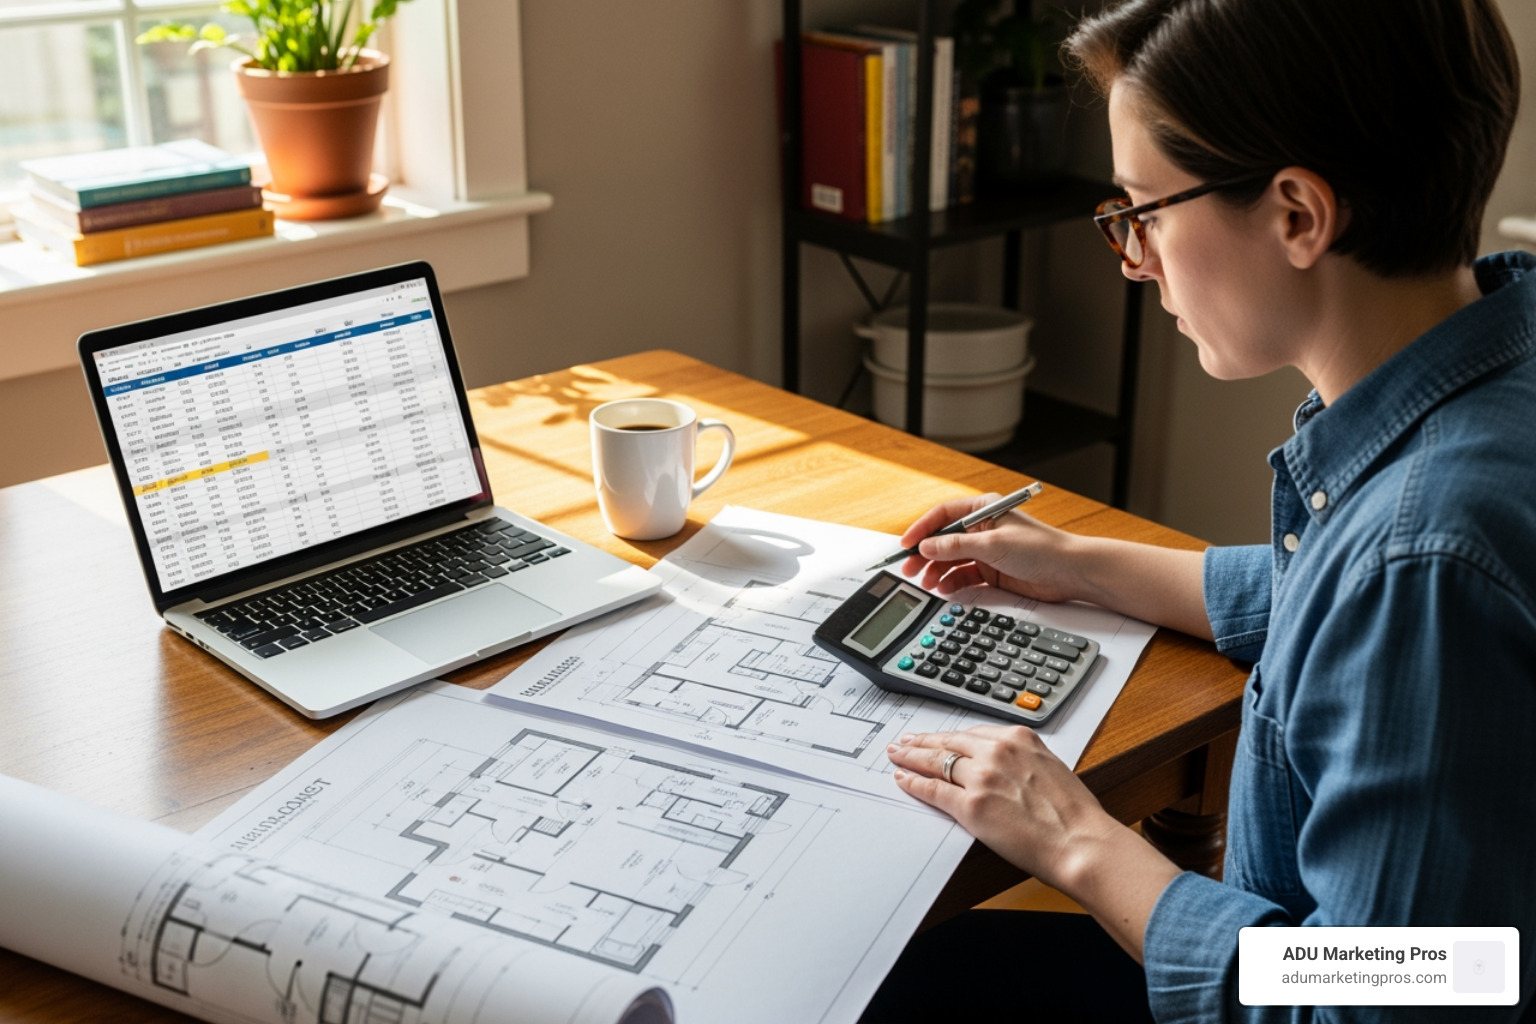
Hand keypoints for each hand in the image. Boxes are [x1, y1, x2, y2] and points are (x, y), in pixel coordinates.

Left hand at [888, 726, 1180, 962]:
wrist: (1081, 841)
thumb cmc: (1073, 813)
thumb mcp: (1049, 767)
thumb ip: (1021, 759)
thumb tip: (1001, 765)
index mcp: (1019, 738)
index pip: (971, 732)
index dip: (948, 736)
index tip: (937, 736)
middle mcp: (998, 751)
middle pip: (949, 742)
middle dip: (923, 741)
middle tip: (905, 741)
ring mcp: (982, 777)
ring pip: (936, 762)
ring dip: (911, 758)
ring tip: (897, 756)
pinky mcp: (971, 805)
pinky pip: (933, 790)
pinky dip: (914, 784)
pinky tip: (903, 780)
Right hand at [898, 494, 1080, 602]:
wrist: (1070, 572)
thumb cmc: (1041, 548)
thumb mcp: (993, 544)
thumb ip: (956, 545)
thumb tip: (926, 547)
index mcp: (983, 510)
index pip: (943, 515)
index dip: (921, 529)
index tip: (905, 545)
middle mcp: (983, 528)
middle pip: (943, 539)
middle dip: (925, 554)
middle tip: (909, 569)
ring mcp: (987, 551)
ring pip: (952, 559)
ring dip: (937, 570)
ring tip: (927, 582)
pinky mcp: (992, 571)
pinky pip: (964, 576)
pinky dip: (953, 582)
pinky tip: (945, 588)